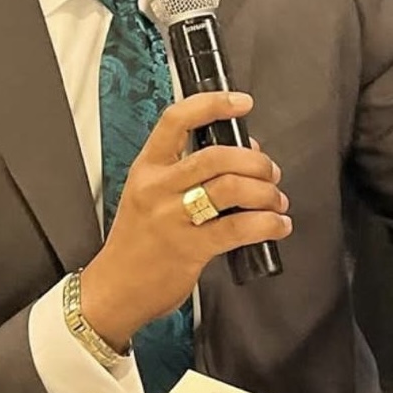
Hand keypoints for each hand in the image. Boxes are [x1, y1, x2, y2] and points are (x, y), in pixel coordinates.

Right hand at [80, 91, 291, 350]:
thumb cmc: (138, 240)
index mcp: (147, 167)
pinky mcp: (189, 249)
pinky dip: (267, 224)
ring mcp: (172, 218)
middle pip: (216, 156)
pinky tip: (278, 226)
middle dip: (255, 162)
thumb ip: (191, 173)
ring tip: (277, 201)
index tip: (243, 102)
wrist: (114, 290)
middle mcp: (157, 187)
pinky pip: (237, 228)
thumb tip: (246, 154)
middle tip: (271, 172)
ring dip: (265, 192)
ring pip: (230, 188)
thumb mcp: (152, 196)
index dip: (212, 104)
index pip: (176, 120)